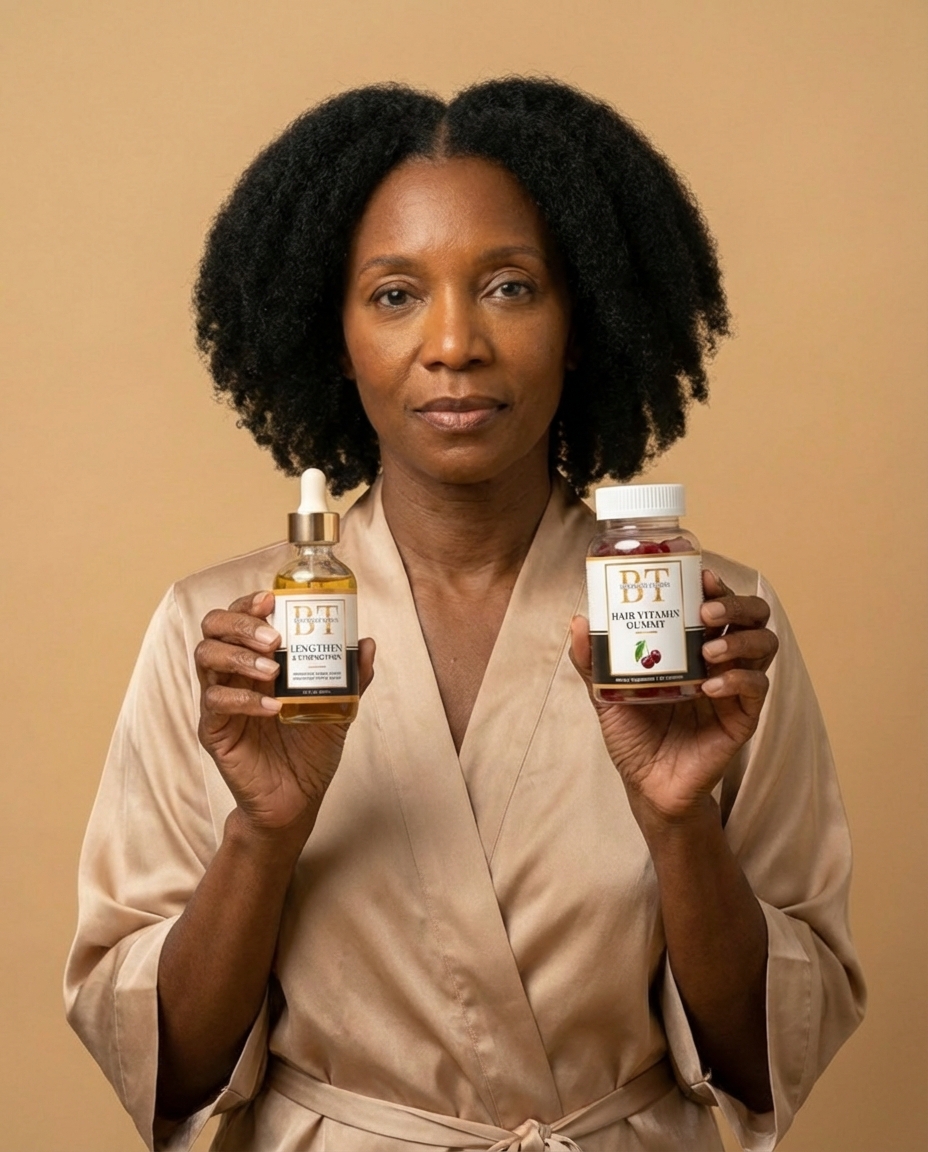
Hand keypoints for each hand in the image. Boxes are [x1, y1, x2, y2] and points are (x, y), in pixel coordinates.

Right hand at [196, 590, 374, 840]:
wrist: (298, 800)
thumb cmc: (311, 750)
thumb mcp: (339, 708)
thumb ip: (351, 677)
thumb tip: (366, 643)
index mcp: (257, 661)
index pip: (239, 618)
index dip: (248, 603)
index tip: (271, 598)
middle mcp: (233, 675)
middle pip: (213, 629)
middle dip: (239, 622)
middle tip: (272, 635)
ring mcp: (220, 701)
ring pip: (206, 658)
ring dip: (239, 657)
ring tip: (273, 670)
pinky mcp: (214, 731)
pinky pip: (215, 704)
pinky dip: (244, 701)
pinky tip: (272, 708)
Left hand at [570, 570, 777, 824]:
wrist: (646, 785)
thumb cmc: (633, 734)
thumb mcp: (606, 693)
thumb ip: (592, 660)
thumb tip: (579, 620)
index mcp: (692, 646)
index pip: (718, 604)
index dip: (717, 585)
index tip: (701, 576)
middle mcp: (719, 660)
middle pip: (752, 616)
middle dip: (736, 605)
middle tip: (706, 612)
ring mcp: (735, 688)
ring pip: (764, 645)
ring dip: (740, 640)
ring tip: (708, 651)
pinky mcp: (743, 718)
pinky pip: (757, 689)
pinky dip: (738, 681)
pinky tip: (710, 687)